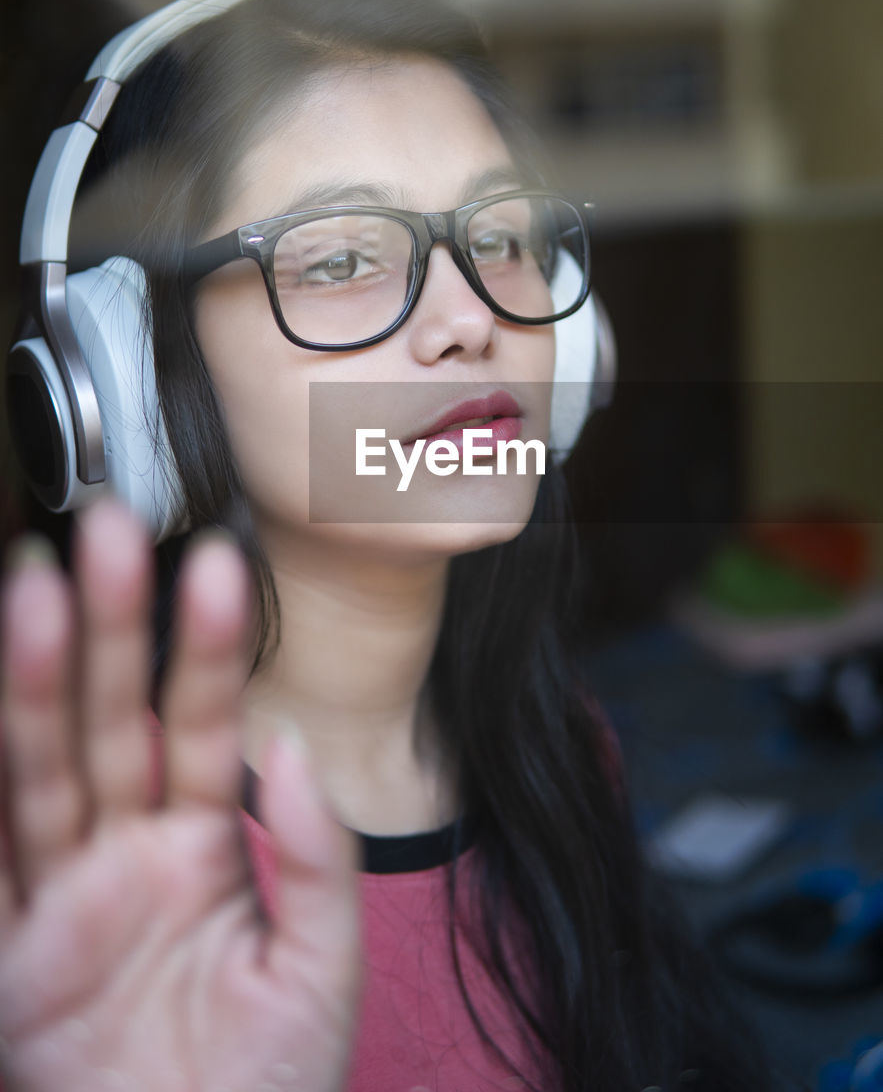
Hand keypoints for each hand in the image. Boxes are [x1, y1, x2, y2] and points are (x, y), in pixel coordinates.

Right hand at [0, 498, 359, 1091]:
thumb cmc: (267, 1085)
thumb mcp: (320, 969)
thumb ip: (314, 854)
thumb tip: (289, 743)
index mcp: (204, 847)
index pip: (203, 722)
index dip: (209, 644)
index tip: (217, 562)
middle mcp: (128, 852)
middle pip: (114, 719)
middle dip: (112, 626)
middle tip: (110, 528)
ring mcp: (63, 895)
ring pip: (43, 765)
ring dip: (34, 678)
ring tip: (32, 584)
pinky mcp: (12, 952)